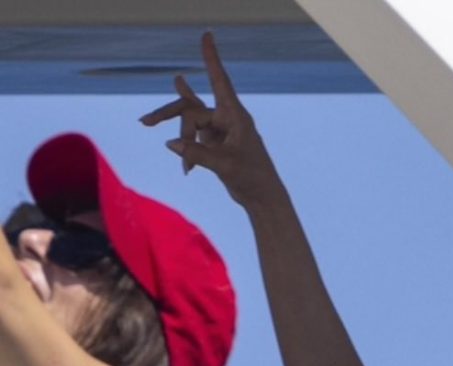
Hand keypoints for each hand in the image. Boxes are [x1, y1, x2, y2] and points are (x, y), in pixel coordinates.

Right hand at [139, 32, 278, 207]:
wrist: (262, 198)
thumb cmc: (252, 178)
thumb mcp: (224, 165)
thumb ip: (197, 153)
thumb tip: (169, 143)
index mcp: (235, 115)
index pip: (219, 81)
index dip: (211, 58)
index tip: (207, 34)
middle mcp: (226, 117)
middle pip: (190, 107)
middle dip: (169, 115)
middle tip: (145, 123)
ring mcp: (219, 129)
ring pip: (189, 123)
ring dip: (183, 142)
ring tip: (185, 168)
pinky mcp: (214, 141)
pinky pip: (192, 137)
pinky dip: (187, 151)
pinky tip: (186, 170)